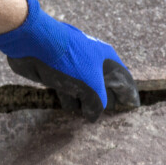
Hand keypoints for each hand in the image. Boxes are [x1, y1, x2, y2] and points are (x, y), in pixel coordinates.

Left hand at [0, 0, 139, 121]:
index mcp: (107, 61)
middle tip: (110, 120)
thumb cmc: (68, 62)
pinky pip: (69, 94)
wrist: (32, 44)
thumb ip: (98, 106)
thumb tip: (93, 116)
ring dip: (85, 105)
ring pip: (86, 93)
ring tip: (86, 116)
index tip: (133, 110)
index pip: (125, 81)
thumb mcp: (91, 88)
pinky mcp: (59, 75)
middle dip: (107, 104)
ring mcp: (76, 70)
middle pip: (106, 89)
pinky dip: (69, 102)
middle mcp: (93, 64)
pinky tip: (68, 108)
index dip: (130, 96)